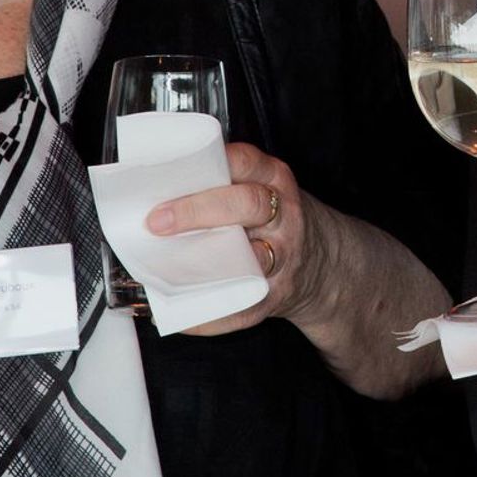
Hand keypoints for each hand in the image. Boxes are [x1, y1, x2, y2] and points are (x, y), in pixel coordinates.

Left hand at [145, 142, 326, 334]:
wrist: (323, 263)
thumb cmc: (276, 220)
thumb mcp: (263, 188)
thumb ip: (223, 186)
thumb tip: (154, 194)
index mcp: (275, 181)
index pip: (245, 162)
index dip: (209, 166)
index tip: (170, 176)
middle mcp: (284, 217)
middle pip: (247, 205)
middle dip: (198, 211)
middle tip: (157, 222)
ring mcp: (283, 258)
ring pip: (249, 258)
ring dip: (204, 265)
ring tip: (163, 269)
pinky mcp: (276, 296)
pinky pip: (242, 307)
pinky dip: (209, 314)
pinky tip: (180, 312)